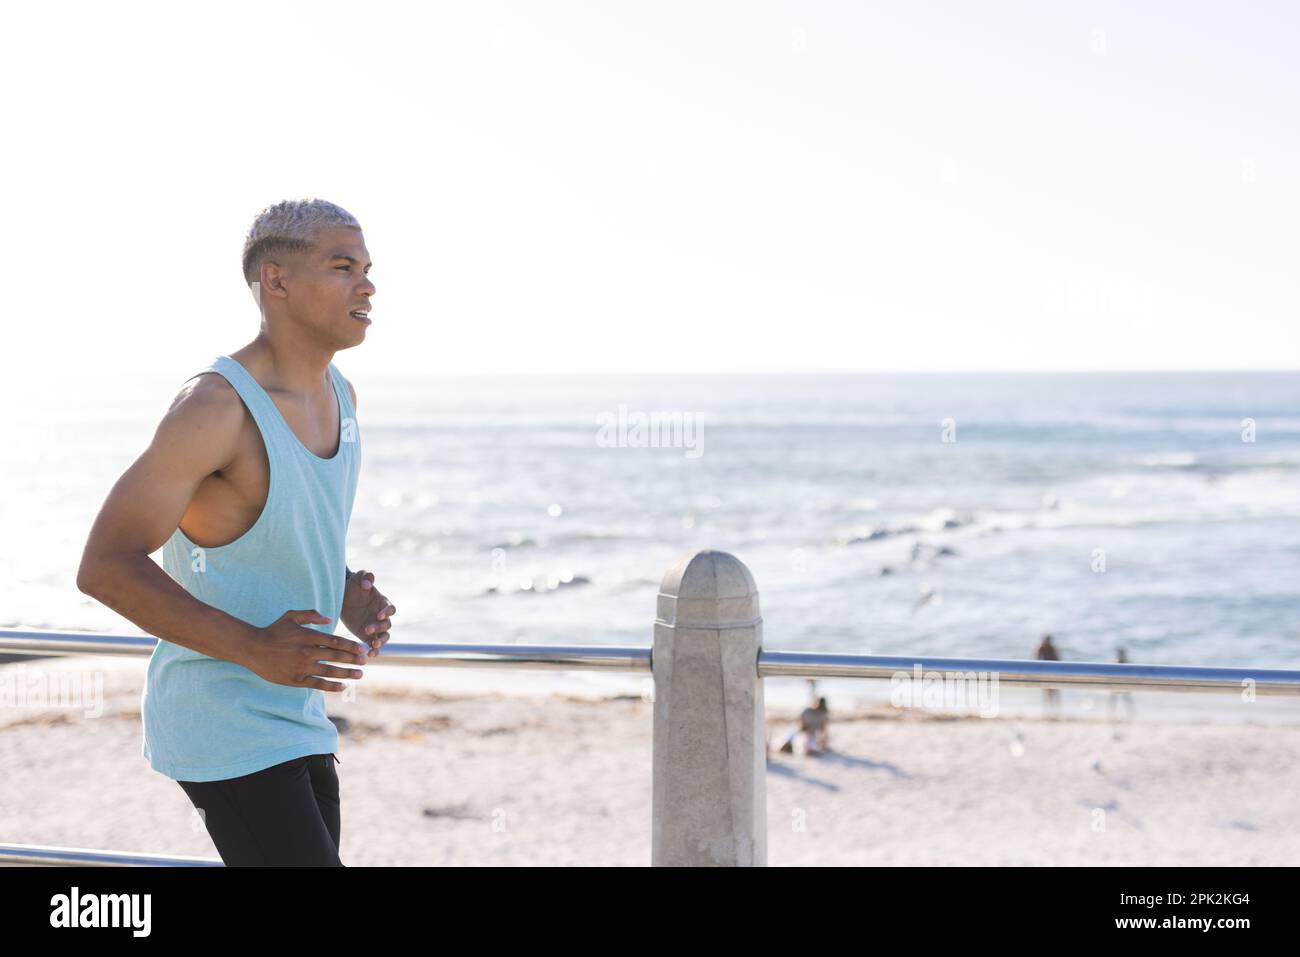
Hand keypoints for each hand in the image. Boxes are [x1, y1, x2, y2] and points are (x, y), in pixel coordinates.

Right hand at [243, 609, 368, 692]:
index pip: (336, 642)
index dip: (352, 646)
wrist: (252, 648)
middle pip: (336, 657)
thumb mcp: (291, 616)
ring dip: (347, 673)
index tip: (363, 649)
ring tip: (359, 675)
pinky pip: (318, 684)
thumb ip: (311, 614)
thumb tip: (329, 619)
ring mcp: (302, 667)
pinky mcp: (296, 679)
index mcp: (308, 636)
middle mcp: (308, 652)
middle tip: (365, 661)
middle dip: (353, 660)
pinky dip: (332, 686)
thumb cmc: (273, 631)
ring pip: (330, 671)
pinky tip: (343, 686)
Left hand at [341, 569, 395, 657]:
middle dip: (379, 628)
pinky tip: (368, 655)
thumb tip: (368, 583)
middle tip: (368, 630)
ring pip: (383, 637)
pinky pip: (373, 644)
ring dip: (380, 642)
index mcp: (382, 603)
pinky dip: (373, 650)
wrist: (343, 595)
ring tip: (373, 647)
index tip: (378, 615)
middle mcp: (381, 616)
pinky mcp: (367, 635)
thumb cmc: (353, 584)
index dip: (386, 613)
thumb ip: (366, 577)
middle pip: (387, 625)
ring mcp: (375, 626)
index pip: (390, 609)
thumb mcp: (359, 577)